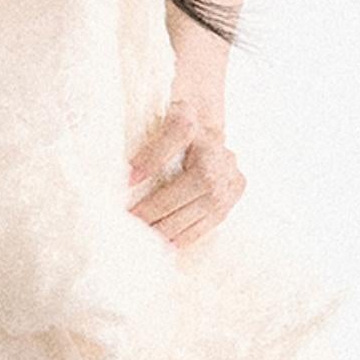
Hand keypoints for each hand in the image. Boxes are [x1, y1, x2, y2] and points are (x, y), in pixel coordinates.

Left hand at [125, 95, 245, 248]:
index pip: (178, 130)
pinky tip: (169, 243)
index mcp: (191, 116)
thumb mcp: (146, 124)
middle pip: (199, 177)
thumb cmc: (161, 131)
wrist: (197, 129)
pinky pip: (216, 215)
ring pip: (210, 200)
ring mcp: (231, 166)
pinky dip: (191, 232)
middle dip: (163, 205)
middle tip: (134, 221)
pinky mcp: (237, 188)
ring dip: (176, 224)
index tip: (130, 178)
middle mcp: (216, 142)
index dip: (154, 155)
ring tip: (149, 236)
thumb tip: (123, 173)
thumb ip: (135, 137)